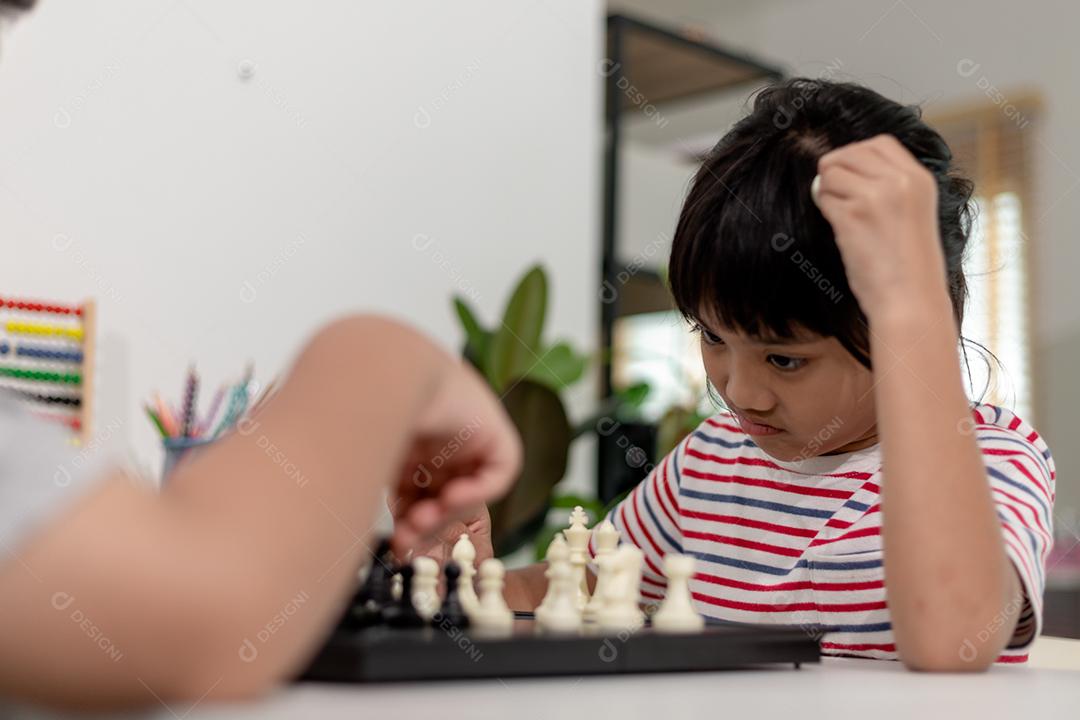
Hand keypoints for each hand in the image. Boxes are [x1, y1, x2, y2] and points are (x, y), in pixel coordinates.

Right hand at [389, 358, 520, 555]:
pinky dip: (477, 492)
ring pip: (468, 490)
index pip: (417, 494)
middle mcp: (442, 443)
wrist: (387, 372)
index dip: (408, 520)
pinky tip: (450, 496)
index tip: (396, 541)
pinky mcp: (496, 434)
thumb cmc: (366, 408)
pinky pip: (498, 473)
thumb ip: (373, 488)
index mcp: (413, 447)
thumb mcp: (371, 461)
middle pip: (442, 496)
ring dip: (446, 514)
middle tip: (407, 541)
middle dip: (425, 524)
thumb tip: (370, 528)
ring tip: (423, 521)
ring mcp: (470, 438)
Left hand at [813, 134, 948, 317]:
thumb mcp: (914, 213)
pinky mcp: (854, 214)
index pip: (878, 143)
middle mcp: (900, 180)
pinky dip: (826, 211)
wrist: (910, 300)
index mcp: (920, 178)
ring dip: (829, 193)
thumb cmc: (908, 266)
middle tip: (841, 201)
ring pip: (831, 172)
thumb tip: (845, 169)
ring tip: (845, 219)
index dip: (856, 158)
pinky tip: (843, 231)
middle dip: (836, 173)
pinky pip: (823, 196)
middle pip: (849, 152)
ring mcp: (877, 195)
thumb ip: (890, 186)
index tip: (852, 181)